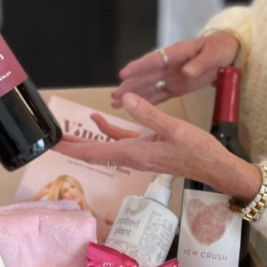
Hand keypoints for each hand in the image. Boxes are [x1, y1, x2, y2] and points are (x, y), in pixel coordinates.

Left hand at [54, 92, 260, 200]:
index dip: (73, 149)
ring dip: (86, 138)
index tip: (54, 146)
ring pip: (105, 147)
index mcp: (135, 154)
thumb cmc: (198, 151)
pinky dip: (109, 131)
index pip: (96, 153)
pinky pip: (122, 141)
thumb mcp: (174, 128)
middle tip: (50, 141)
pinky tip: (99, 119)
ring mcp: (139, 154)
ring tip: (66, 131)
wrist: (215, 167)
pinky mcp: (147, 149)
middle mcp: (133, 157)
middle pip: (95, 153)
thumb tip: (124, 99)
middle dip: (72, 146)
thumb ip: (147, 114)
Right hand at [111, 32, 239, 107]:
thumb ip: (200, 63)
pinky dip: (146, 101)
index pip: (154, 60)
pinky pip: (158, 95)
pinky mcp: (175, 87)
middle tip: (114, 96)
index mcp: (176, 53)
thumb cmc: (218, 48)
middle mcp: (168, 65)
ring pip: (148, 87)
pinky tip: (133, 108)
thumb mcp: (213, 54)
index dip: (138, 67)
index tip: (123, 73)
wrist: (226, 53)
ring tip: (115, 103)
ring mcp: (170, 76)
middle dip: (129, 85)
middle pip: (145, 76)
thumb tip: (187, 72)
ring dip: (132, 95)